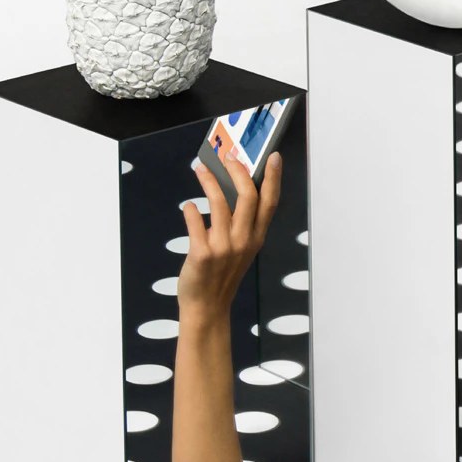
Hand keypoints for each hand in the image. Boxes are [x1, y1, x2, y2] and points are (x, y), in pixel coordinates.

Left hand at [179, 153, 281, 327]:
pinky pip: (195, 223)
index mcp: (256, 238)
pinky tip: (187, 205)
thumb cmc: (222, 275)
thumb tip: (232, 191)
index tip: (274, 157)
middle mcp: (244, 240)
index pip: (270, 203)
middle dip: (238, 171)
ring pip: (219, 204)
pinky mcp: (202, 253)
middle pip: (248, 197)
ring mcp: (224, 247)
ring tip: (201, 168)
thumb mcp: (241, 250)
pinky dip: (190, 210)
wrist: (206, 306)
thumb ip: (241, 225)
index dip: (274, 178)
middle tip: (228, 156)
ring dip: (209, 181)